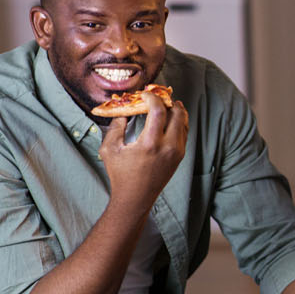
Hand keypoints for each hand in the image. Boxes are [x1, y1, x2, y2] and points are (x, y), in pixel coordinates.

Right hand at [101, 92, 188, 206]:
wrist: (135, 198)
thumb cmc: (120, 175)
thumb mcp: (109, 149)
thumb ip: (115, 126)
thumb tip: (124, 111)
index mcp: (150, 143)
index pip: (159, 110)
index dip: (152, 97)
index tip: (144, 95)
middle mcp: (168, 147)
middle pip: (178, 113)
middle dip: (168, 101)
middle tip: (157, 96)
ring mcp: (177, 152)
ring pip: (184, 122)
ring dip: (176, 110)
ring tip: (165, 104)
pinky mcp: (180, 157)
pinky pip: (184, 133)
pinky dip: (179, 122)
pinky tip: (169, 118)